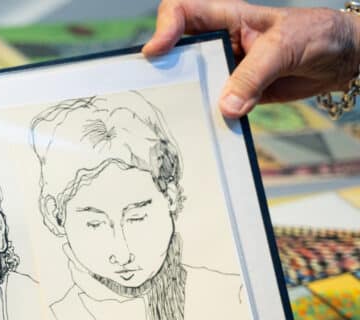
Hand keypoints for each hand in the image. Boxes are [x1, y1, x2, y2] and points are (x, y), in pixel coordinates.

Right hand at [143, 0, 359, 116]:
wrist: (343, 58)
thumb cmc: (317, 35)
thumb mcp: (285, 47)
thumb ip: (253, 76)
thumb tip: (226, 109)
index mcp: (226, 18)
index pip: (183, 11)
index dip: (164, 27)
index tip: (157, 52)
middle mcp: (219, 43)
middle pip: (177, 53)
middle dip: (163, 70)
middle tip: (156, 90)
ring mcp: (226, 70)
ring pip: (193, 84)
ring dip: (187, 101)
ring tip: (182, 116)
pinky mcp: (236, 95)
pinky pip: (214, 108)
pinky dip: (211, 120)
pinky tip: (210, 130)